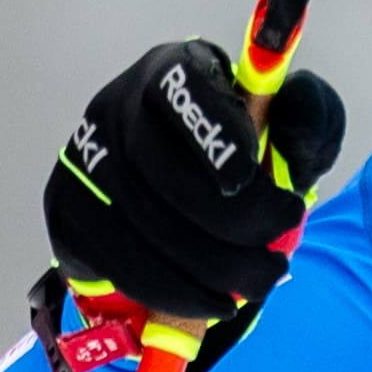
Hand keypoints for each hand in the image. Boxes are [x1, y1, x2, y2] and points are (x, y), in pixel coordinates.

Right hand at [41, 38, 347, 328]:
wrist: (173, 201)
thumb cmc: (237, 157)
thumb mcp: (282, 132)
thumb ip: (304, 120)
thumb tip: (302, 109)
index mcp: (174, 71)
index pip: (184, 91)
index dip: (214, 135)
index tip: (248, 181)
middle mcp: (117, 106)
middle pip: (161, 170)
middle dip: (231, 226)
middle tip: (276, 257)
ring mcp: (83, 158)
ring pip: (140, 223)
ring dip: (210, 268)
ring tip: (259, 283)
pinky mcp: (67, 209)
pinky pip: (117, 261)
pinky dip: (172, 291)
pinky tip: (213, 300)